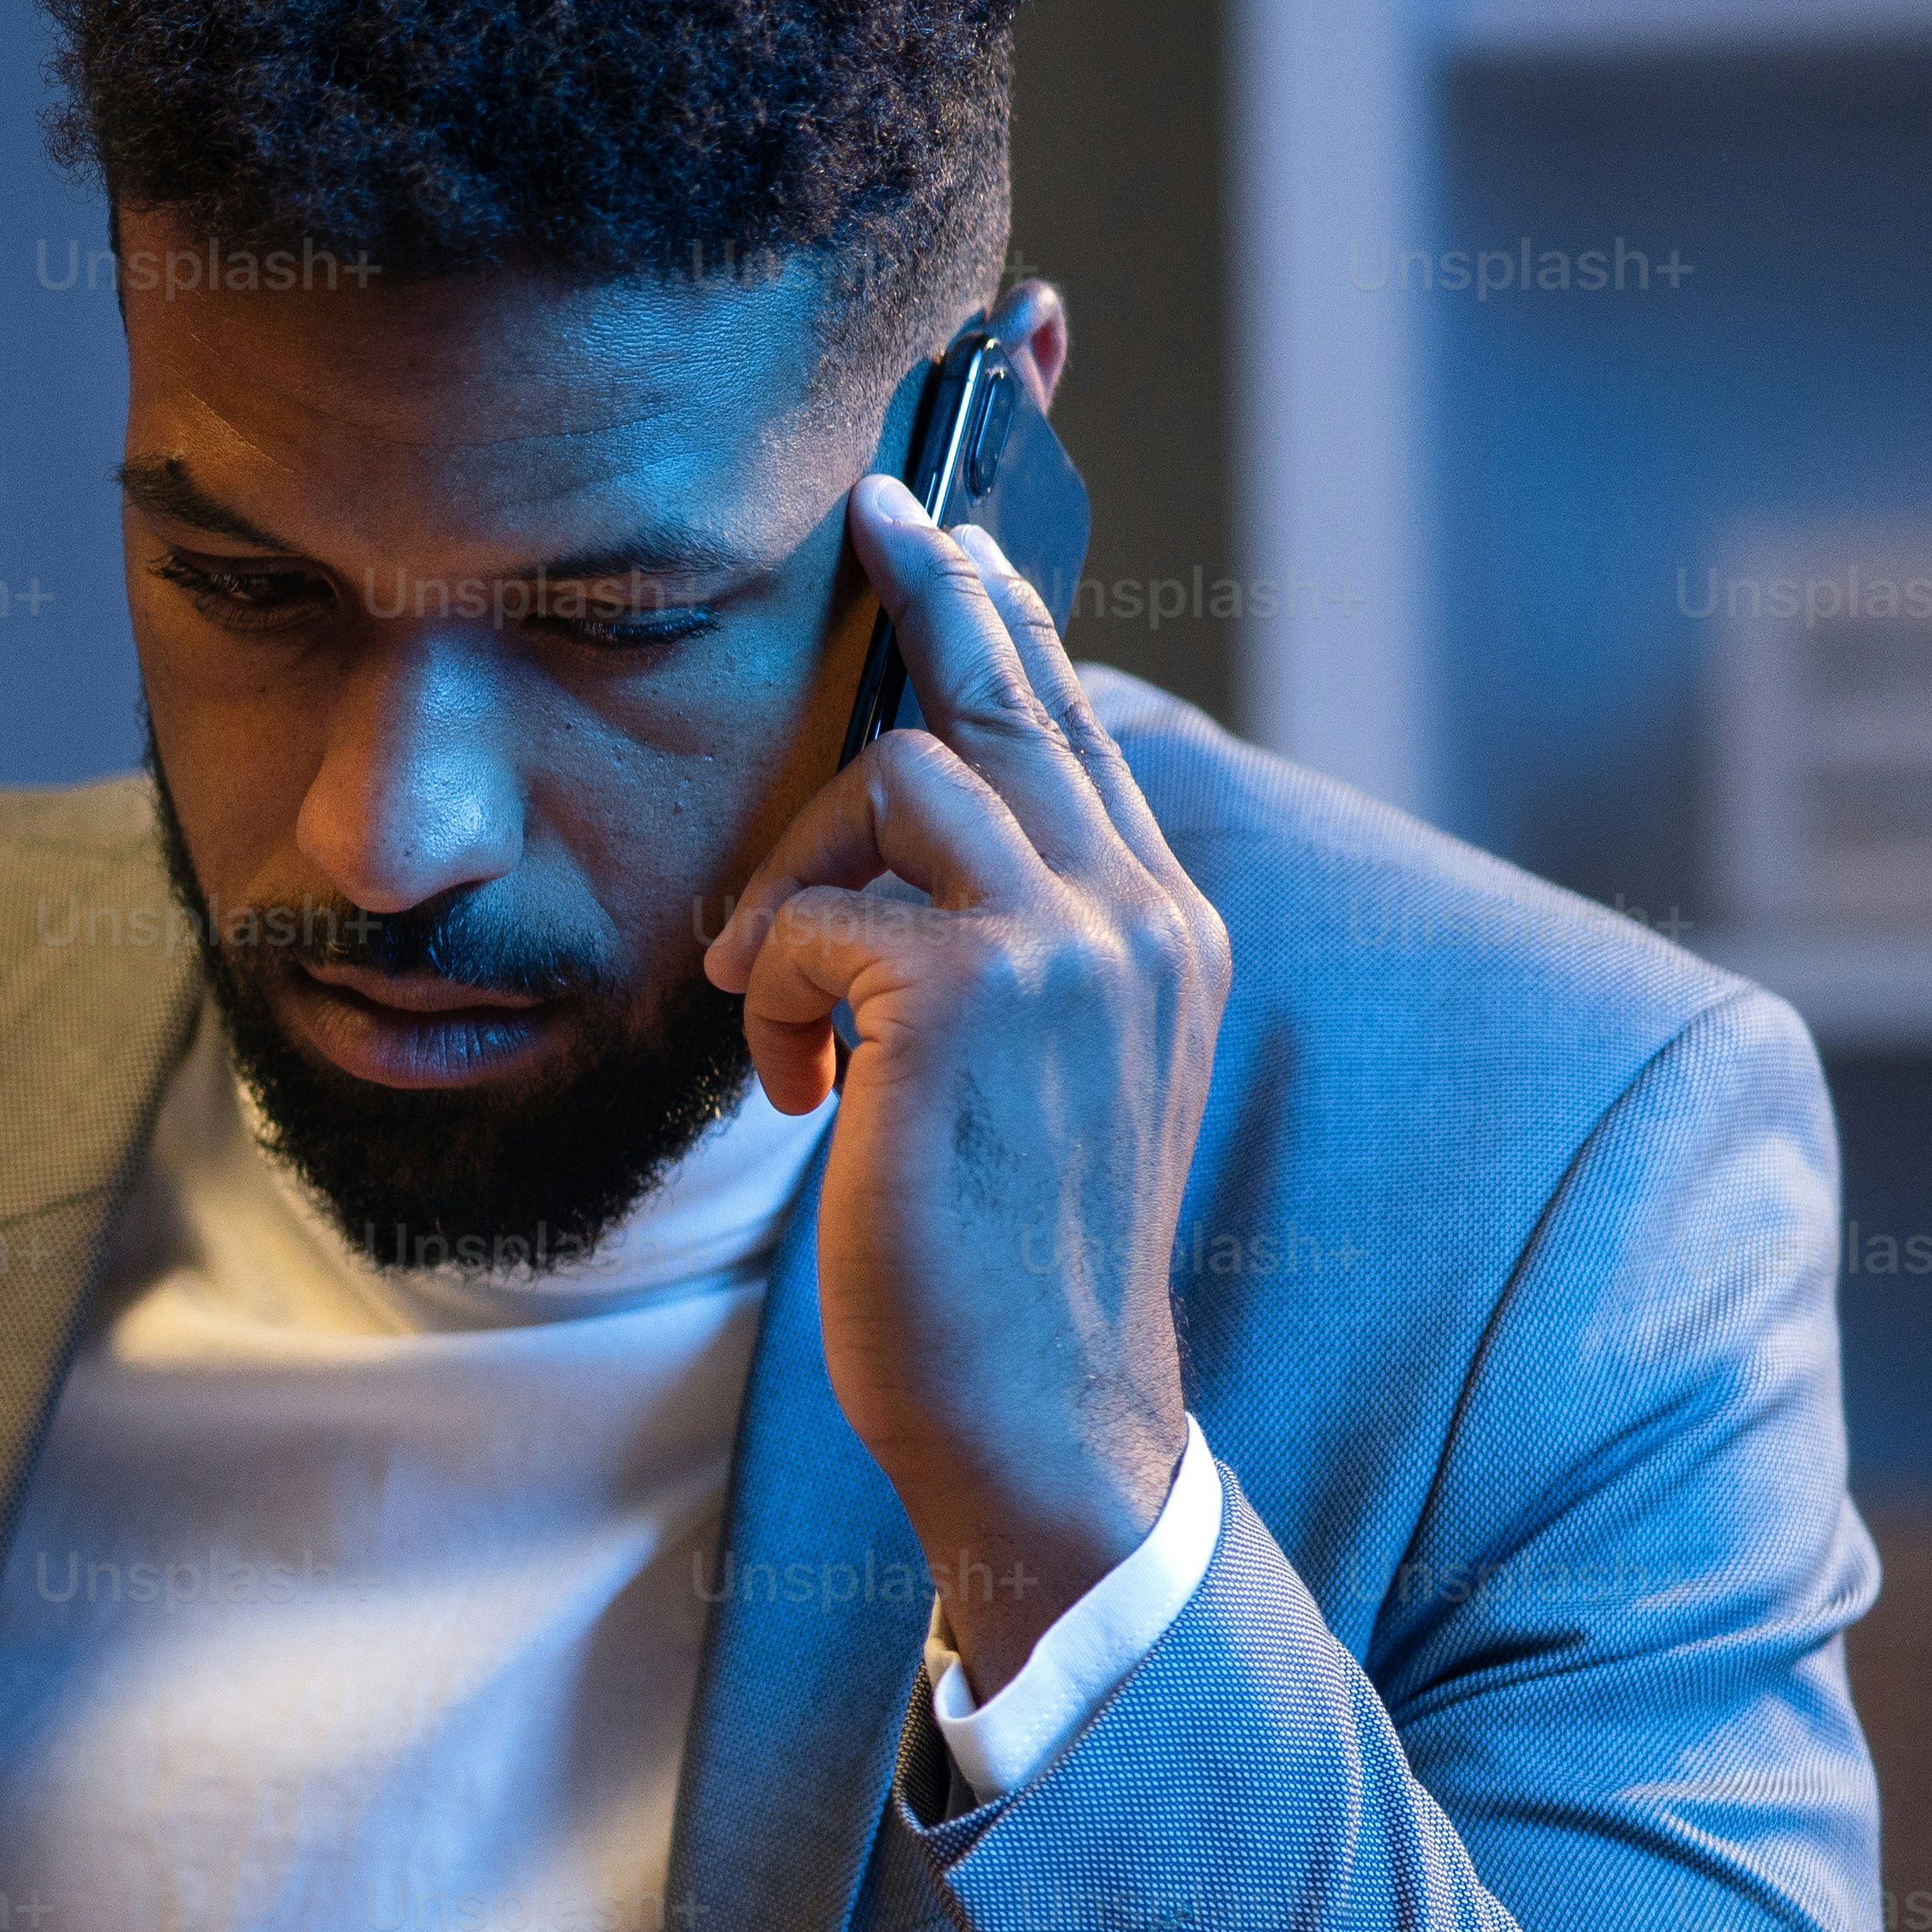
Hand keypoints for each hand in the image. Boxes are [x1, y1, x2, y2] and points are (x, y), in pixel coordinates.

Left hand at [704, 472, 1229, 1687]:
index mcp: (1164, 929)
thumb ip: (1008, 951)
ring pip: (897, 779)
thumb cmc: (1005, 1263)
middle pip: (1008, 695)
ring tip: (784, 1021)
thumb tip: (906, 843)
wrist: (1042, 1422)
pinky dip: (767, 996)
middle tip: (869, 509)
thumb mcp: (1036, 1078)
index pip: (1076, 730)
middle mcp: (1140, 914)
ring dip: (795, 887)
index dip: (1005, 616)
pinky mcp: (969, 997)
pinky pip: (813, 916)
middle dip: (932, 586)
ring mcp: (1068, 945)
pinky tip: (788, 1097)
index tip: (942, 526)